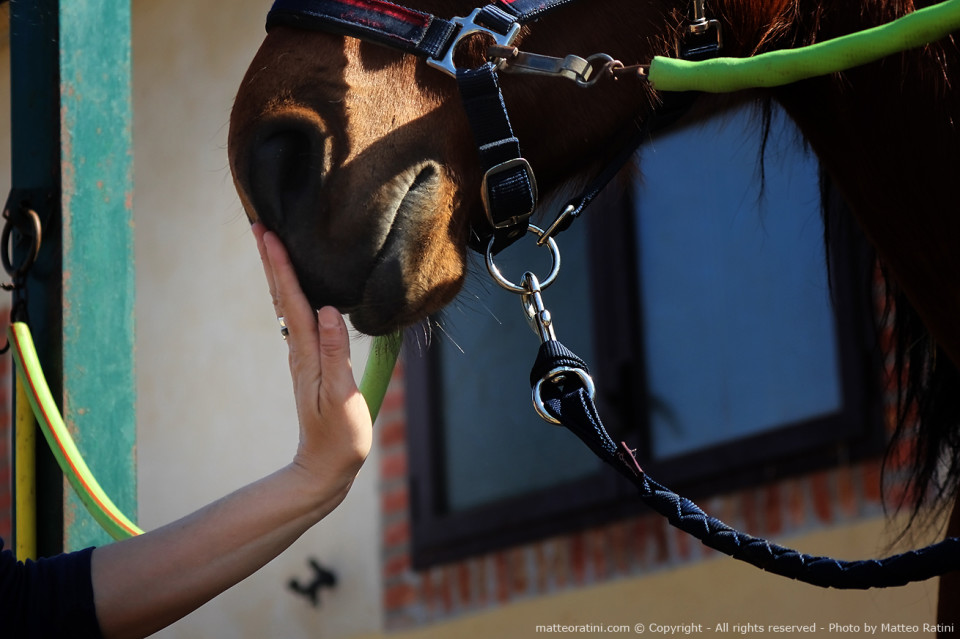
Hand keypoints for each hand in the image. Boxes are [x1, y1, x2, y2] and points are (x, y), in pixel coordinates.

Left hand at [253, 223, 372, 505]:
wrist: (326, 467)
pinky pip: (298, 317)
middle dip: (271, 260)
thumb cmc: (340, 436)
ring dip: (278, 273)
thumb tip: (332, 310)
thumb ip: (336, 354)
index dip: (281, 266)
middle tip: (260, 225)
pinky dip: (292, 294)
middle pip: (282, 297)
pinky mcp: (311, 362)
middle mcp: (300, 349)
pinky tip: (296, 286)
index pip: (292, 301)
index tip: (268, 234)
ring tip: (272, 245)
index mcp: (307, 353)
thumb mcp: (342, 397)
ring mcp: (303, 356)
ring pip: (287, 305)